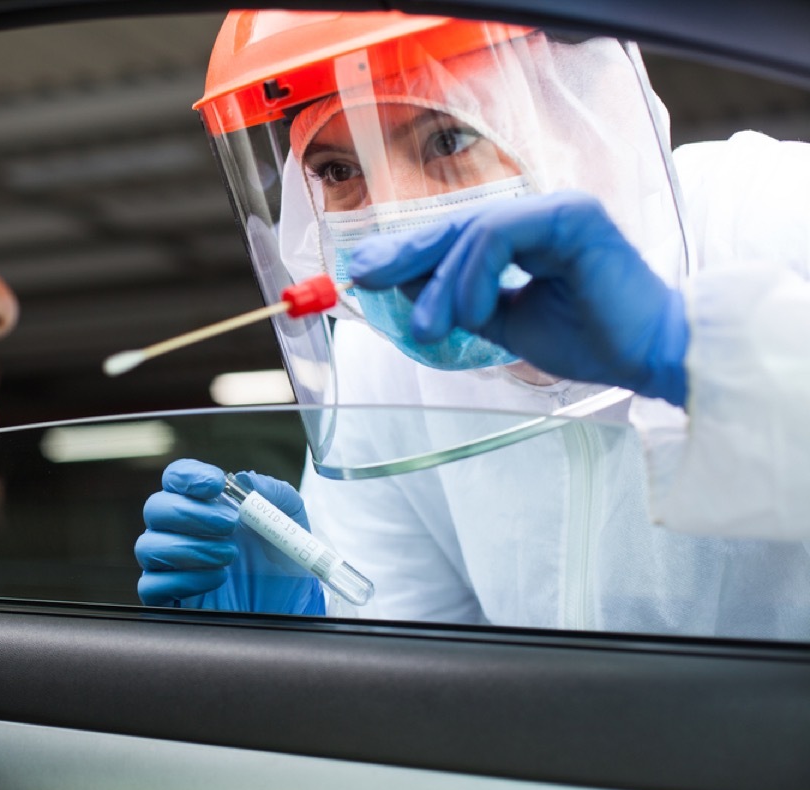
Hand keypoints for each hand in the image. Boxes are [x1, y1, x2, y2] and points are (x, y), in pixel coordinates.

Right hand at [135, 458, 324, 613]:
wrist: (288, 606)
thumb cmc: (282, 561)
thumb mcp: (290, 522)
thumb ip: (275, 494)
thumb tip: (246, 478)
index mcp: (204, 503)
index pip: (176, 477)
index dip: (189, 476)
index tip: (217, 483)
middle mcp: (180, 530)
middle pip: (156, 508)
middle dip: (191, 512)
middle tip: (229, 524)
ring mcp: (170, 564)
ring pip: (148, 546)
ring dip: (190, 547)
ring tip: (229, 556)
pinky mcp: (168, 597)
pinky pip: (151, 585)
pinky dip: (183, 580)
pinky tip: (217, 580)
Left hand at [349, 191, 688, 405]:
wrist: (647, 359)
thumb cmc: (589, 341)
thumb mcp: (503, 322)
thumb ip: (458, 299)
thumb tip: (403, 282)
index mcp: (529, 234)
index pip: (457, 234)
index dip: (409, 250)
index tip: (365, 271)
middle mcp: (541, 213)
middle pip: (456, 224)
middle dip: (406, 254)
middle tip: (366, 279)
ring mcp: (557, 208)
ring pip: (472, 230)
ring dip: (441, 284)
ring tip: (429, 329)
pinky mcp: (571, 215)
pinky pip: (498, 235)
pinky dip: (474, 277)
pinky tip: (474, 314)